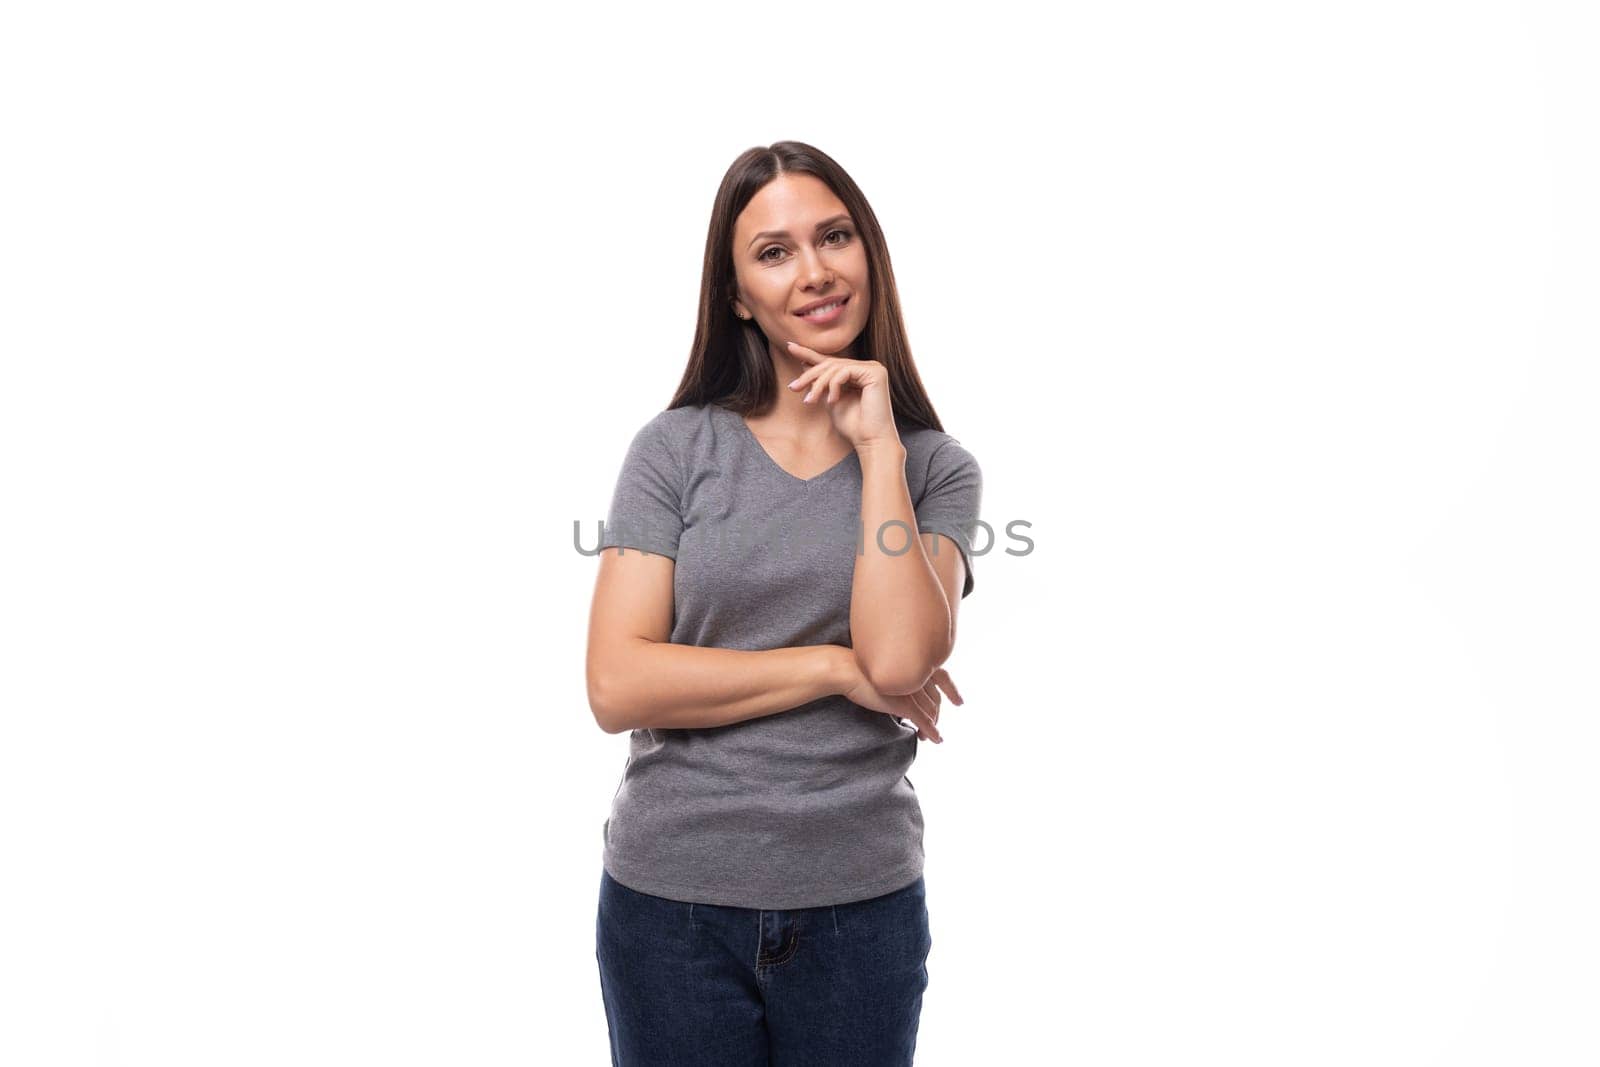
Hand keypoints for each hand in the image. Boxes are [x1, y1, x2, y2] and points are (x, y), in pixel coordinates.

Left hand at [784, 341, 899, 449]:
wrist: (870, 441)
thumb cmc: (853, 426)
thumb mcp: (830, 400)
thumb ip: (821, 383)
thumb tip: (804, 364)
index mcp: (858, 372)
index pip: (830, 361)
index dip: (809, 353)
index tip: (789, 346)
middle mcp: (867, 367)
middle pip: (830, 363)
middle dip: (809, 376)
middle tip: (793, 388)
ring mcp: (873, 368)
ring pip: (835, 367)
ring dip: (818, 384)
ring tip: (810, 401)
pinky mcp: (876, 372)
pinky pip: (845, 371)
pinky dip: (833, 386)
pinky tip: (832, 401)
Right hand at [838, 653, 963, 742]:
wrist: (845, 669)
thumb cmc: (857, 666)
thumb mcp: (883, 666)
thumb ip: (897, 675)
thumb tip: (899, 688)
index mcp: (915, 662)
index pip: (942, 678)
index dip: (952, 690)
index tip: (959, 702)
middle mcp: (918, 675)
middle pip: (936, 699)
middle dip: (937, 714)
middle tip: (936, 726)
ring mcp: (913, 689)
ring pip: (931, 712)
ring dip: (932, 726)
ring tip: (929, 737)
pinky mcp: (905, 704)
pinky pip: (924, 721)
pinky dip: (932, 732)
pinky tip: (935, 739)